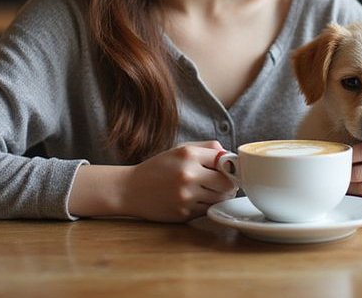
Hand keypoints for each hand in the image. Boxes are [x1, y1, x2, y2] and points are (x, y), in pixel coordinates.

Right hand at [122, 140, 237, 221]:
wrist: (130, 189)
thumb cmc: (159, 167)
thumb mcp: (180, 149)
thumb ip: (208, 148)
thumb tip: (232, 156)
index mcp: (189, 154)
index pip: (225, 161)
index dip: (230, 166)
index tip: (229, 169)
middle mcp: (188, 175)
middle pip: (228, 183)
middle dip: (230, 184)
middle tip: (225, 183)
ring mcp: (186, 196)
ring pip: (220, 199)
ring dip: (220, 196)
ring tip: (210, 191)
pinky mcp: (184, 214)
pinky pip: (207, 210)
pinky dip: (206, 206)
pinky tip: (196, 200)